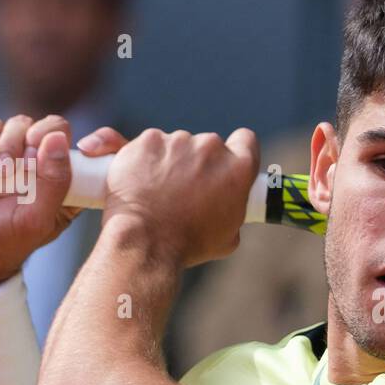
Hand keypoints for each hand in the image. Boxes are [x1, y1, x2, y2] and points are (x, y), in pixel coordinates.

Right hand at [0, 114, 81, 290]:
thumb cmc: (3, 240)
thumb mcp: (34, 217)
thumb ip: (52, 181)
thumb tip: (57, 138)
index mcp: (68, 186)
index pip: (84, 151)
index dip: (72, 144)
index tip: (52, 156)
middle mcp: (45, 167)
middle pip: (51, 128)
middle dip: (34, 140)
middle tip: (18, 165)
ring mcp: (17, 156)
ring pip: (21, 124)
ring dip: (9, 142)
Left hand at [77, 125, 259, 267]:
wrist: (145, 242)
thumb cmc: (187, 244)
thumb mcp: (228, 236)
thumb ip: (233, 208)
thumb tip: (223, 206)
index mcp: (238, 169)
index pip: (246, 141)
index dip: (235, 150)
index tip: (224, 162)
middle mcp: (211, 147)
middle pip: (208, 146)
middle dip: (198, 163)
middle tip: (184, 190)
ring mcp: (178, 141)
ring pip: (177, 145)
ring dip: (171, 161)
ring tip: (157, 192)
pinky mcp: (149, 141)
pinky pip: (149, 145)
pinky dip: (144, 158)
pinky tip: (138, 181)